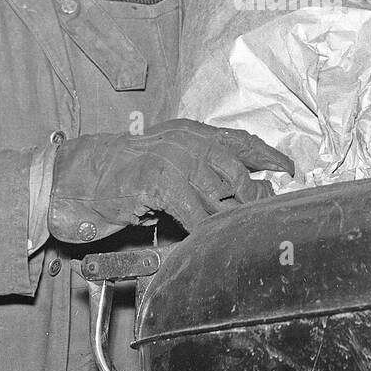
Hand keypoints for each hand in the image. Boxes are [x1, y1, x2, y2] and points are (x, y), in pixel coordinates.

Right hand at [48, 120, 294, 241]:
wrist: (82, 176)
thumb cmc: (127, 174)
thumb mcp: (169, 160)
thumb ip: (203, 167)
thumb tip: (244, 183)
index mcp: (191, 133)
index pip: (240, 140)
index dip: (267, 156)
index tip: (288, 170)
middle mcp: (185, 141)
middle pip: (235, 171)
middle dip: (252, 196)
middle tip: (260, 213)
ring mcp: (171, 159)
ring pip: (217, 194)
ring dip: (229, 216)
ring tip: (235, 231)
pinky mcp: (158, 182)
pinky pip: (194, 211)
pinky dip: (204, 227)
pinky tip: (206, 237)